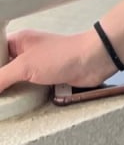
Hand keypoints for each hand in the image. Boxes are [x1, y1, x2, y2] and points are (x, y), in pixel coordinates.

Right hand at [0, 28, 117, 94]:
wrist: (92, 61)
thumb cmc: (62, 55)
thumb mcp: (25, 66)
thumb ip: (1, 77)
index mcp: (19, 41)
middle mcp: (26, 52)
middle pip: (3, 68)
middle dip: (0, 81)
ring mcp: (37, 65)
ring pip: (15, 79)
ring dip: (9, 90)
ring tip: (3, 101)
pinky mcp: (46, 77)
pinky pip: (28, 87)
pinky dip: (22, 95)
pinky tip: (16, 103)